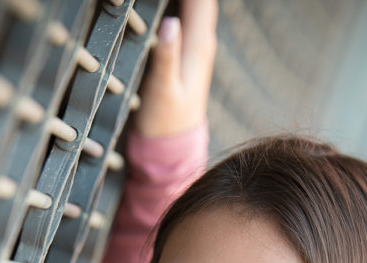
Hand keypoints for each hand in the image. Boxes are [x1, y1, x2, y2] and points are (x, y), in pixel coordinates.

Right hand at [134, 0, 217, 137]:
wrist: (173, 144)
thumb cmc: (165, 120)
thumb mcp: (162, 89)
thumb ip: (166, 57)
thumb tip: (170, 23)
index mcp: (198, 45)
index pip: (199, 0)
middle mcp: (203, 41)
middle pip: (201, 0)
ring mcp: (198, 45)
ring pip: (198, 4)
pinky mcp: (190, 50)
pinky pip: (191, 13)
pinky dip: (185, 2)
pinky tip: (177, 2)